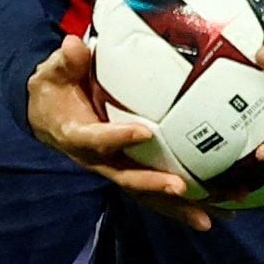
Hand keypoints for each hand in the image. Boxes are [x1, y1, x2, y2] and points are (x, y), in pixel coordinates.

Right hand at [25, 32, 215, 229]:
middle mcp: (98, 160)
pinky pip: (155, 193)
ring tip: (208, 217)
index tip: (144, 132)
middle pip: (126, 178)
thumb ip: (66, 62)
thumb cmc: (54, 91)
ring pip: (145, 194)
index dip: (117, 138)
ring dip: (176, 207)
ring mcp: (115, 169)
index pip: (97, 140)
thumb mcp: (52, 74)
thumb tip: (74, 45)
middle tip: (181, 188)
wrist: (48, 116)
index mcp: (77, 135)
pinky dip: (183, 204)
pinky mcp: (130, 171)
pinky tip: (215, 211)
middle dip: (153, 185)